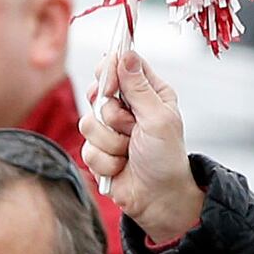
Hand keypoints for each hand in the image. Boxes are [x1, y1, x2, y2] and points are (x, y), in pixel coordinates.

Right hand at [81, 50, 199, 242]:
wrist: (159, 200)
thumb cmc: (166, 159)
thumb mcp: (158, 118)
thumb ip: (139, 87)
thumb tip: (125, 53)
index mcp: (149, 93)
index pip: (121, 65)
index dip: (110, 71)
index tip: (108, 84)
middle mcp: (129, 108)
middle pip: (98, 92)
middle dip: (112, 115)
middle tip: (130, 128)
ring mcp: (111, 129)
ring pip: (88, 122)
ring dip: (111, 142)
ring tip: (129, 151)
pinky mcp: (98, 151)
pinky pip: (86, 148)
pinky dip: (106, 160)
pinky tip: (121, 166)